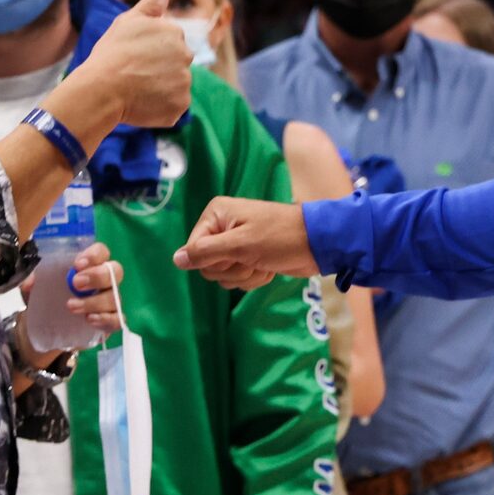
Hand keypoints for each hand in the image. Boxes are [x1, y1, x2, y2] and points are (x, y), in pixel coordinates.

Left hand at [15, 240, 124, 366]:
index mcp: (89, 264)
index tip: (77, 264)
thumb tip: (29, 282)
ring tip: (71, 306)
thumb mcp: (33, 285)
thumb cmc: (44, 296)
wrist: (42, 324)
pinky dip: (106, 319)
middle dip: (97, 276)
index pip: (101, 251)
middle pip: (114, 271)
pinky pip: (117, 319)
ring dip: (94, 301)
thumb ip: (31, 278)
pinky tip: (90, 320)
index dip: (94, 255)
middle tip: (76, 283)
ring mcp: (109, 300)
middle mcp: (103, 280)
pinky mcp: (109, 321)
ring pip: (114, 296)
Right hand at [78, 0, 192, 128]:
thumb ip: (152, 1)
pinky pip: (174, 105)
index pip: (169, 43)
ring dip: (161, 88)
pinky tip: (142, 102)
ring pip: (175, 85)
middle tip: (135, 73)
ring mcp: (184, 81)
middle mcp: (185, 55)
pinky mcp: (180, 105)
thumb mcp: (129, 20)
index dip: (150, 52)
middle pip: (176, 64)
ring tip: (137, 89)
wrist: (102, 88)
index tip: (133, 56)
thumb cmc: (112, 53)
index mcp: (174, 32)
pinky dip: (161, 107)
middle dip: (160, 69)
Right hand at [174, 196, 316, 290]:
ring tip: (263, 262)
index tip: (235, 254)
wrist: (317, 244)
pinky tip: (269, 267)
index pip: (193, 250)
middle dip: (233, 269)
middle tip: (252, 258)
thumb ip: (206, 253)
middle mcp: (222, 228)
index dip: (214, 260)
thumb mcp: (240, 245)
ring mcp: (236, 244)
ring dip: (246, 275)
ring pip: (224, 276)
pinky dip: (255, 278)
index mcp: (216, 215)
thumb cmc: (279, 237)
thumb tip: (176, 259)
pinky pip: (239, 279)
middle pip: (208, 266)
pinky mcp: (249, 258)